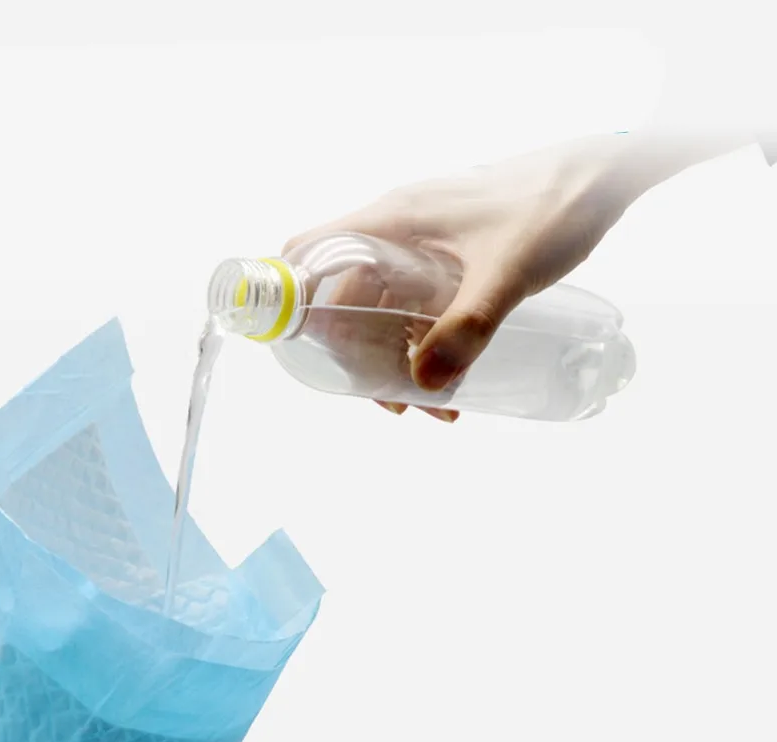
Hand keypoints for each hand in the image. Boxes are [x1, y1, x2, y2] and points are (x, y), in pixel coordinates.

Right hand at [284, 133, 655, 417]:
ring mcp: (422, 242)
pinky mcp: (448, 256)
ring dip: (393, 357)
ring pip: (382, 306)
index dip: (294, 301)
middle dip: (357, 355)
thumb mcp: (507, 274)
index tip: (309, 354)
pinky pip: (415, 304)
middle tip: (389, 402)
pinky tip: (451, 379)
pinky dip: (421, 342)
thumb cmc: (553, 206)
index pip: (310, 252)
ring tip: (431, 405)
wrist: (605, 177)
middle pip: (345, 294)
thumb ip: (466, 328)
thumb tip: (422, 384)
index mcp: (392, 220)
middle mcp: (397, 229)